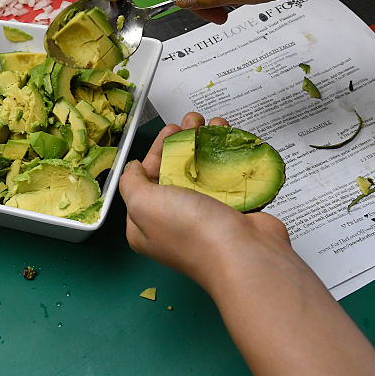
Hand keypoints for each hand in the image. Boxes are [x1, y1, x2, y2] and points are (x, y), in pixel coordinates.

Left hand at [120, 112, 374, 375]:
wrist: (243, 255)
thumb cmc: (190, 231)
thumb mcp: (143, 203)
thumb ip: (131, 183)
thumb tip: (131, 169)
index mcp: (146, 224)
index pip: (145, 180)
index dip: (156, 151)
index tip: (169, 131)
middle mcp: (174, 221)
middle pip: (175, 172)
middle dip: (183, 141)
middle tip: (193, 119)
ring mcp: (206, 217)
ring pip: (203, 171)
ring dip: (207, 143)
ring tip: (214, 122)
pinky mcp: (233, 212)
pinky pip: (228, 177)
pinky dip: (228, 156)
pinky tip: (231, 138)